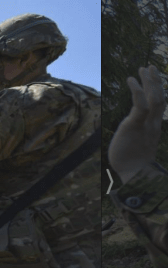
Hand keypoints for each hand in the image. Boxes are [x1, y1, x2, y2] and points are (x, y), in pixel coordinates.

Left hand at [109, 65, 166, 182]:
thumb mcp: (137, 144)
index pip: (160, 105)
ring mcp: (146, 124)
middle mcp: (154, 124)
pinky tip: (131, 79)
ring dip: (149, 81)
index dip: (158, 91)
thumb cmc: (131, 162)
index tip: (154, 79)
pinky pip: (140, 105)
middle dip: (156, 81)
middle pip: (160, 98)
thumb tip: (132, 128)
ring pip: (154, 98)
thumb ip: (138, 133)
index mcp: (154, 127)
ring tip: (142, 69)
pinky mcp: (134, 125)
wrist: (131, 174)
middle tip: (149, 67)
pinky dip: (137, 90)